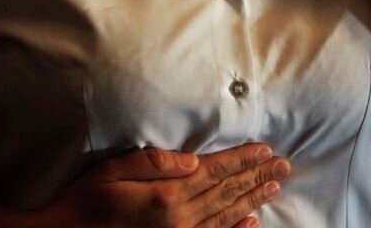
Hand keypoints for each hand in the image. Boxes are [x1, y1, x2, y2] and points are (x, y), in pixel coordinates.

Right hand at [43, 143, 291, 227]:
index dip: (242, 159)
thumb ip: (153, 163)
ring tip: (274, 186)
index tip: (266, 150)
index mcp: (167, 195)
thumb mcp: (113, 171)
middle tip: (284, 165)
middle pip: (227, 192)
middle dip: (257, 176)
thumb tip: (191, 158)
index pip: (215, 171)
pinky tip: (251, 222)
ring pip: (227, 215)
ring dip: (253, 199)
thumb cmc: (86, 201)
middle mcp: (180, 218)